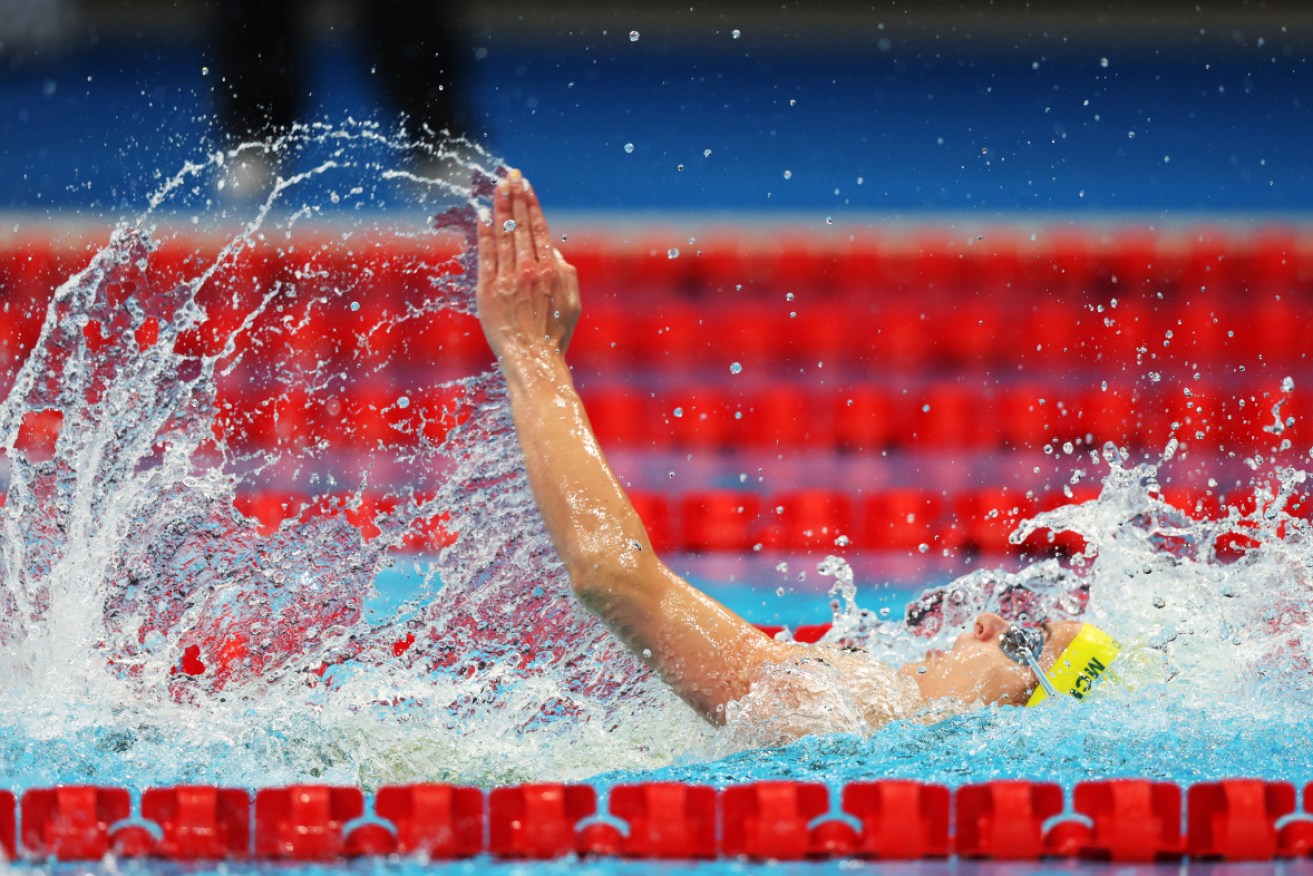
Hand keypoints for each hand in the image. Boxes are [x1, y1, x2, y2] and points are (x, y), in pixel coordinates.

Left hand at [476, 168, 579, 360]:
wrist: (533, 361)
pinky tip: (481, 216)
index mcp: (551, 270)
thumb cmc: (555, 335)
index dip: (530, 204)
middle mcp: (529, 270)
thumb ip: (565, 273)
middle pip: (520, 225)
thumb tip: (551, 250)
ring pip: (503, 235)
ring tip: (497, 187)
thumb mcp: (572, 303)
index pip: (538, 228)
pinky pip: (485, 256)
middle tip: (510, 175)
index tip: (525, 185)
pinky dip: (484, 234)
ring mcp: (506, 279)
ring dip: (500, 208)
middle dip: (514, 197)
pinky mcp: (488, 291)